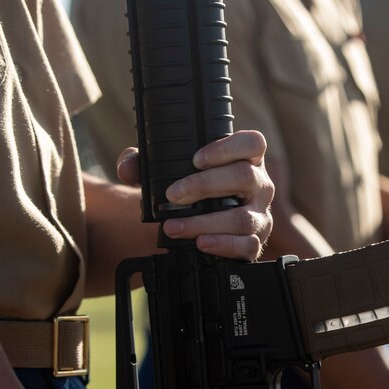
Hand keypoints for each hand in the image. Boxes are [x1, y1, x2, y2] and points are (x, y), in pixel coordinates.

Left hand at [117, 130, 274, 260]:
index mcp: (247, 160)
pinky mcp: (256, 242)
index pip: (252, 143)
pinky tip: (201, 243)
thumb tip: (127, 168)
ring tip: (174, 226)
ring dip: (204, 222)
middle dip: (205, 185)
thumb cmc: (191, 193)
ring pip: (242, 217)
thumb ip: (144, 163)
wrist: (198, 226)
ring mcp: (261, 215)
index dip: (227, 148)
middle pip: (245, 177)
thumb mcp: (168, 172)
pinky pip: (248, 245)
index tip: (196, 159)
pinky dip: (222, 245)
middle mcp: (260, 186)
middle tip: (173, 194)